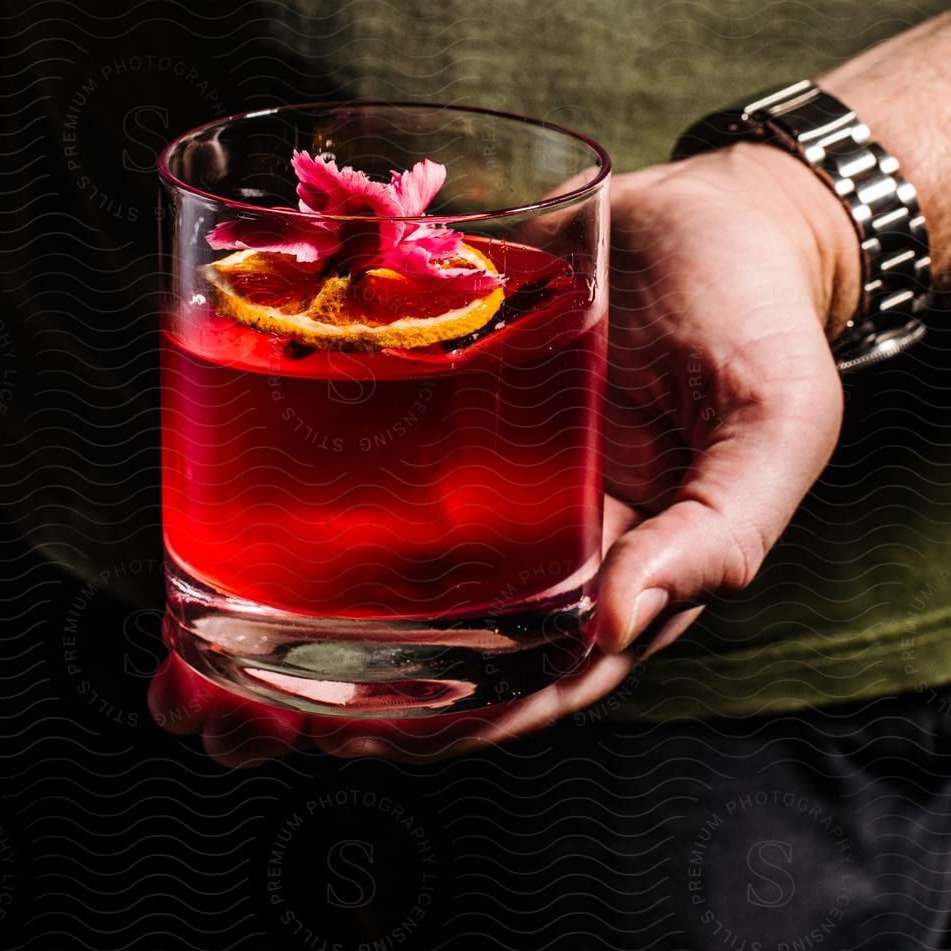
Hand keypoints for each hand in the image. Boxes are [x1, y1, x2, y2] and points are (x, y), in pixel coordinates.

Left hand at [149, 142, 860, 765]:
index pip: (516, 684)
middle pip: (424, 652)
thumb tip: (618, 622)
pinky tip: (208, 524)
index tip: (334, 734)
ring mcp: (479, 477)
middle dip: (318, 701)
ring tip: (178, 667)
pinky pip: (355, 466)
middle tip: (214, 720)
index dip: (430, 724)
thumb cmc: (759, 329)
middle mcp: (534, 546)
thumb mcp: (773, 430)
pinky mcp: (437, 402)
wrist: (721, 217)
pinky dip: (285, 508)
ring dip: (276, 631)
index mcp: (614, 577)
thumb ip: (720, 530)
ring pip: (372, 577)